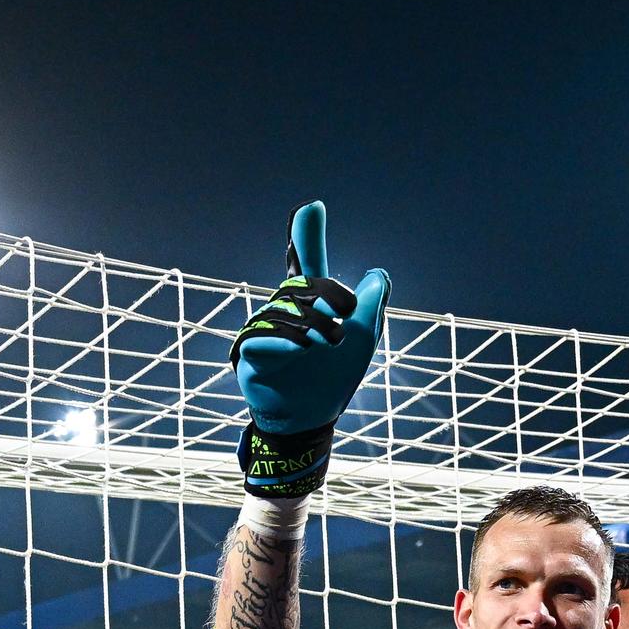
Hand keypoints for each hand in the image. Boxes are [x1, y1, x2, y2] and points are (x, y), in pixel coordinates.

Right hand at [230, 201, 388, 497]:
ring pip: (283, 310)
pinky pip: (261, 338)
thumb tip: (377, 273)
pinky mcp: (251, 356)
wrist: (312, 421)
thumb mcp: (363, 340)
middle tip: (347, 314)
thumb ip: (370, 304)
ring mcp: (266, 333)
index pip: (308, 265)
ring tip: (332, 340)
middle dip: (325, 293)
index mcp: (311, 305)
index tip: (314, 208)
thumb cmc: (335, 378)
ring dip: (312, 322)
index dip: (308, 236)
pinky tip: (301, 347)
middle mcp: (285, 313)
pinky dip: (283, 339)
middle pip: (300, 286)